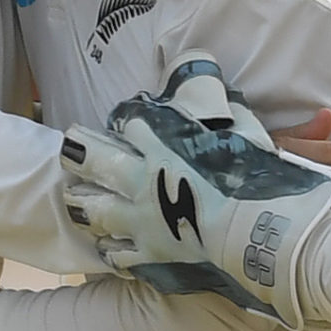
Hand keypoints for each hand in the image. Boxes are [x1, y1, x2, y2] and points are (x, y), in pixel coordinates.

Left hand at [60, 53, 330, 321]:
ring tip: (77, 198)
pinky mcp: (150, 255)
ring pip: (94, 210)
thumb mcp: (242, 126)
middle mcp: (142, 180)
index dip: (125, 120)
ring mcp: (141, 221)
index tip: (126, 122)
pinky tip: (108, 246)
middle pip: (94, 160)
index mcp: (163, 146)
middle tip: (72, 146)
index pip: (129, 123)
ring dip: (84, 202)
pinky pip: (118, 255)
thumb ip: (217, 102)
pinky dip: (111, 249)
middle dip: (79, 151)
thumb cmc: (254, 176)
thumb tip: (204, 75)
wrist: (259, 233)